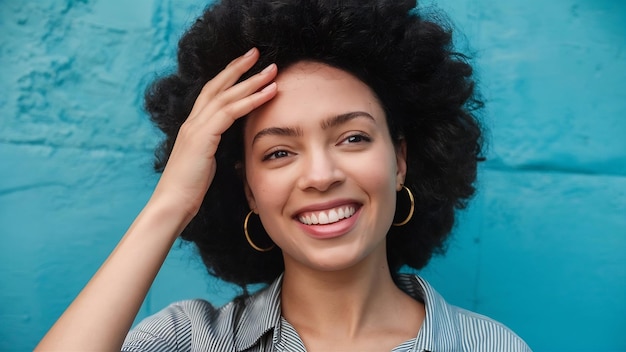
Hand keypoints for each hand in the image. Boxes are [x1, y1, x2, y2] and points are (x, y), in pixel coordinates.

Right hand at [150, 48, 276, 223]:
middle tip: (257, 53)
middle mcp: (193, 121)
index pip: (212, 93)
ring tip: (271, 71)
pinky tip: (268, 93)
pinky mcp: (202, 137)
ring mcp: (196, 127)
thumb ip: (216, 146)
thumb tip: (231, 142)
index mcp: (194, 126)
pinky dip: (251, 100)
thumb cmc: (190, 189)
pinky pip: (230, 112)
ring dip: (251, 81)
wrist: (173, 203)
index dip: (229, 76)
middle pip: (217, 85)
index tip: (247, 64)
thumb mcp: (207, 162)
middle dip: (238, 67)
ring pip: (226, 95)